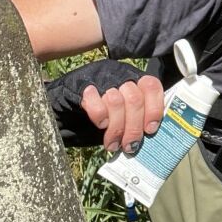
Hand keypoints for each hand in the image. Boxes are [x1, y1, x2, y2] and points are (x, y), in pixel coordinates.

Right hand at [45, 59, 163, 151]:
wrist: (66, 103)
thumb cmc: (103, 113)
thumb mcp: (123, 113)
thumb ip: (136, 119)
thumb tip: (149, 141)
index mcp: (135, 79)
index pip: (152, 86)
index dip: (154, 109)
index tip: (150, 130)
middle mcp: (120, 74)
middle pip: (134, 99)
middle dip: (133, 128)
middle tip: (129, 146)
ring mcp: (101, 78)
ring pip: (116, 101)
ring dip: (116, 128)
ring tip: (112, 144)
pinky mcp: (82, 86)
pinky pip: (94, 100)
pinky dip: (99, 116)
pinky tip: (100, 125)